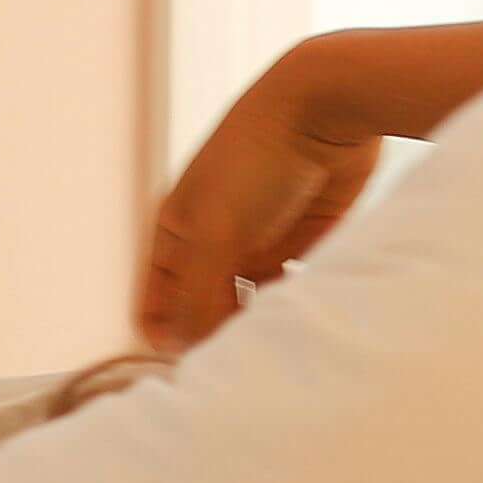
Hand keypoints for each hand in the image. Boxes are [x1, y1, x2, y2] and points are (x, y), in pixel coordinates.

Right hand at [138, 57, 387, 348]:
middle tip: (238, 368)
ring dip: (257, 328)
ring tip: (272, 347)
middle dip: (216, 340)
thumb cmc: (254, 160)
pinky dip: (294, 310)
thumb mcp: (213, 232)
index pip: (157, 306)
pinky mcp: (303, 245)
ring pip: (249, 308)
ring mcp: (258, 244)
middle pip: (204, 312)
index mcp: (176, 234)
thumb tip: (184, 351)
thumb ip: (198, 296)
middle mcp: (213, 242)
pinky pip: (291, 294)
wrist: (326, 109)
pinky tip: (303, 320)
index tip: (191, 373)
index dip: (167, 341)